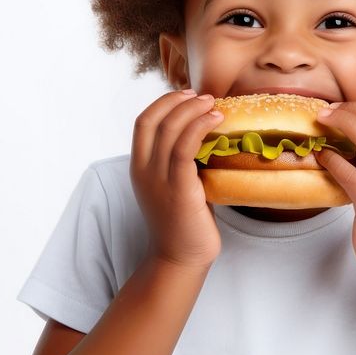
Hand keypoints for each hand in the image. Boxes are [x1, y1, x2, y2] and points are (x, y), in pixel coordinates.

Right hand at [130, 89, 223, 269]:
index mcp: (139, 168)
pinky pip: (185, 147)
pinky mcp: (179, 188)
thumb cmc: (184, 222)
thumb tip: (203, 136)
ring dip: (193, 109)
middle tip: (203, 96)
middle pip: (154, 119)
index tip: (186, 95)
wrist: (181, 259)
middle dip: (178, 100)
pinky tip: (216, 120)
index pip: (143, 122)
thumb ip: (179, 162)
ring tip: (214, 104)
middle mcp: (143, 170)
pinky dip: (200, 126)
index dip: (164, 102)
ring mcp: (159, 179)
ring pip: (171, 128)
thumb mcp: (174, 185)